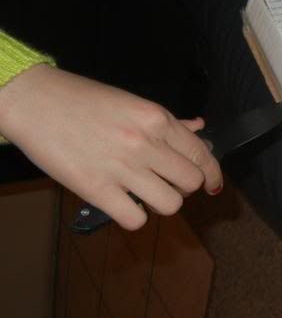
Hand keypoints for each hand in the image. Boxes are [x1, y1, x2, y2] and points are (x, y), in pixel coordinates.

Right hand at [0, 65, 222, 229]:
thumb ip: (168, 121)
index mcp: (156, 119)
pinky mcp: (96, 190)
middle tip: (168, 184)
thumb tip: (199, 127)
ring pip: (170, 204)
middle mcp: (145, 143)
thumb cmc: (80, 98)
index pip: (201, 154)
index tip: (213, 185)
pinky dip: (134, 216)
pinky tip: (124, 204)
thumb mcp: (131, 103)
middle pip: (191, 182)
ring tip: (145, 194)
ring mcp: (122, 167)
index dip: (213, 174)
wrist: (31, 100)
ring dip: (161, 203)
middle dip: (185, 187)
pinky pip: (136, 219)